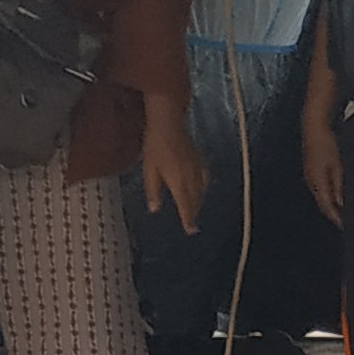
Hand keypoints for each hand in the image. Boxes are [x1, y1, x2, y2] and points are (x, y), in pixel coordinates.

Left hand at [140, 110, 208, 232]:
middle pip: (195, 200)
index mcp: (178, 183)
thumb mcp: (149, 171)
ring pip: (201, 191)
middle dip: (193, 213)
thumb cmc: (155, 146)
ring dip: (198, 202)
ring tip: (194, 209)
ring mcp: (197, 168)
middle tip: (192, 225)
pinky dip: (203, 187)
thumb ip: (153, 191)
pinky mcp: (199, 159)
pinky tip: (201, 187)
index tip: (191, 231)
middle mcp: (191, 178)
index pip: (186, 206)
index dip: (188, 220)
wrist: (168, 124)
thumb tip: (155, 208)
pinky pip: (204, 178)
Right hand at [302, 116, 345, 225]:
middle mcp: (310, 182)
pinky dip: (327, 196)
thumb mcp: (336, 166)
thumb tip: (340, 203)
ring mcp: (308, 177)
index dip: (335, 217)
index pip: (326, 205)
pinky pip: (318, 190)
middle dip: (332, 214)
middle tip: (344, 223)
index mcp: (317, 181)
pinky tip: (335, 197)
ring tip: (341, 212)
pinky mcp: (310, 173)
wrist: (313, 129)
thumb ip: (337, 185)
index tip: (344, 226)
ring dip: (329, 206)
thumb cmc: (327, 145)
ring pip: (320, 197)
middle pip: (322, 204)